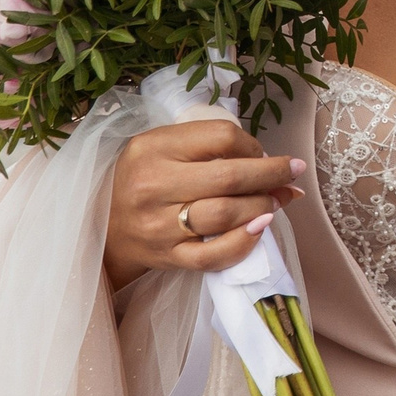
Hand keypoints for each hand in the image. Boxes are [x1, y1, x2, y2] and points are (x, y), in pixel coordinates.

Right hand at [104, 118, 304, 290]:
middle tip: (292, 172)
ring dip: (263, 206)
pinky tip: (260, 229)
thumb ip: (207, 143)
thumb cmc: (143, 178)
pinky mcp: (168, 257)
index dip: (252, 144)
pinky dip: (244, 243)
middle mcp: (154, 186)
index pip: (221, 137)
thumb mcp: (162, 145)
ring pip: (225, 215)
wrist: (104, 226)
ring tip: (277, 200)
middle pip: (229, 177)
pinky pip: (213, 256)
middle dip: (272, 174)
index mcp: (153, 148)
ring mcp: (159, 226)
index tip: (263, 152)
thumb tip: (268, 157)